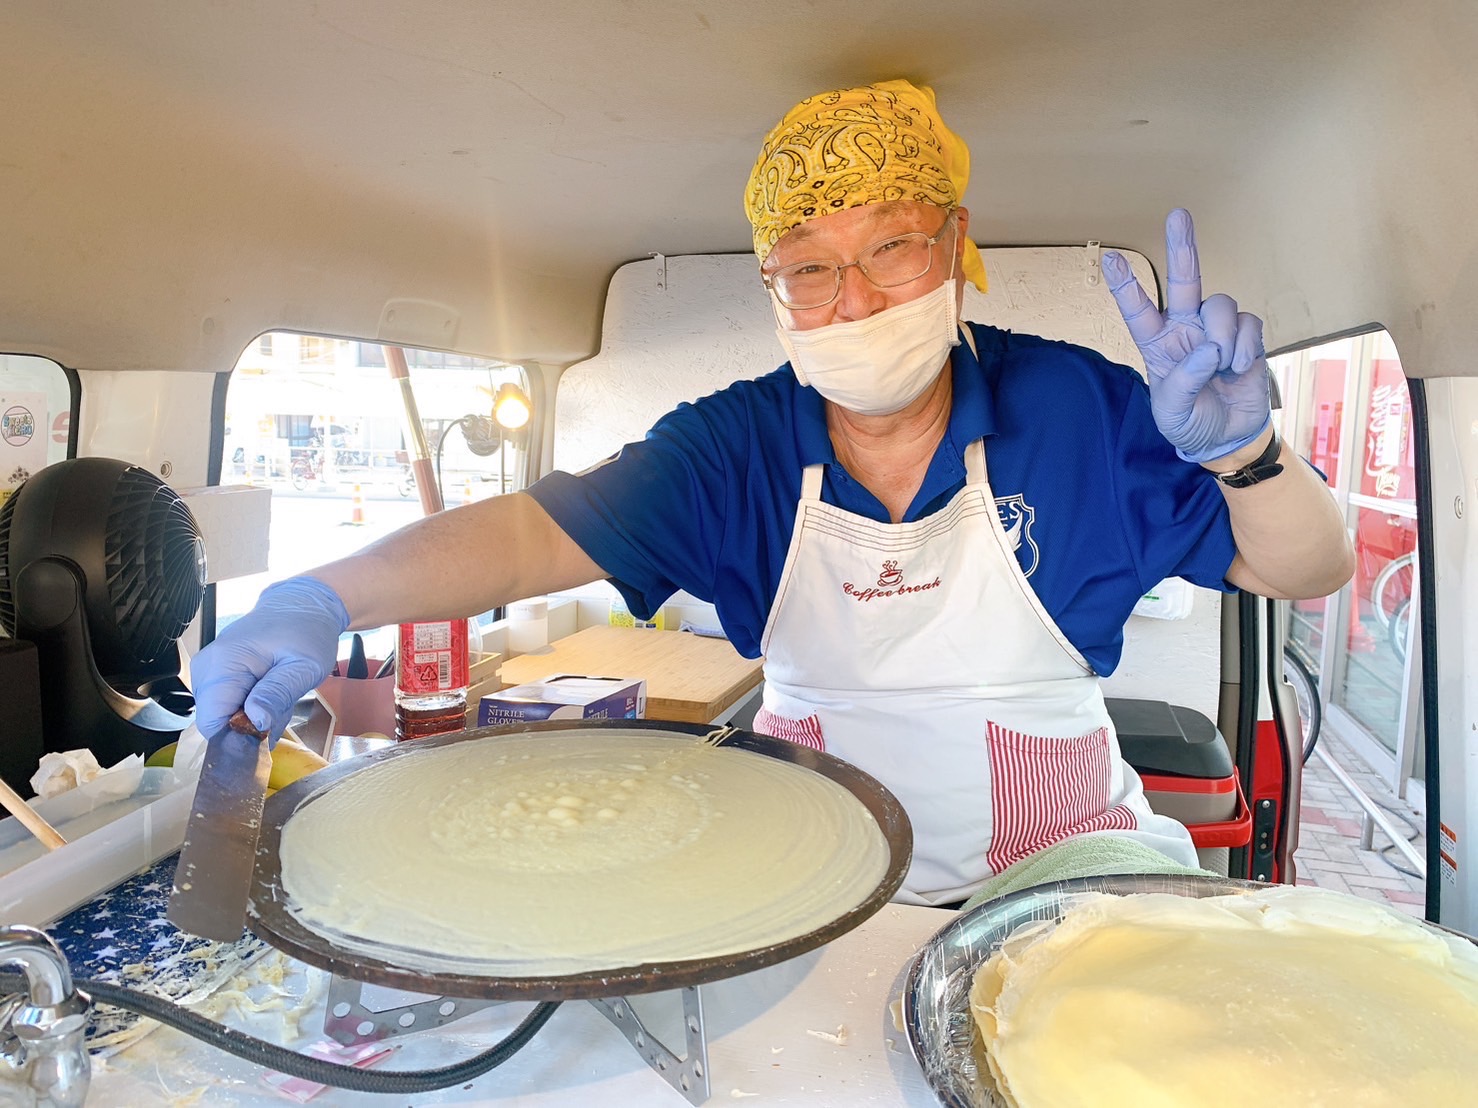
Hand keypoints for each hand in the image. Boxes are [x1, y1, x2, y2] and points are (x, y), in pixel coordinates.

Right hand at [190, 576, 349, 740]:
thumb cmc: (306, 631)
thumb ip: (278, 693)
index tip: (266, 734)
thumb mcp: (304, 666)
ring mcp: (209, 672)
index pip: (211, 722)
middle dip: (251, 726)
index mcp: (222, 664)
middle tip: (282, 706)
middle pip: (218, 721)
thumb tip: (255, 721)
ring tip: (280, 693)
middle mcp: (206, 668)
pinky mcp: (217, 675)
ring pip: (225, 716)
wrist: (301, 606)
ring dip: (255, 716)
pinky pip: (230, 705)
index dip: (237, 737)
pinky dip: (253, 706)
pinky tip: (272, 691)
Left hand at [1101, 209, 1270, 463]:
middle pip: (1184, 280)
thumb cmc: (1190, 423)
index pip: (1138, 311)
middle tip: (1177, 214)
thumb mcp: (1174, 411)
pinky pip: (1249, 324)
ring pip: (1221, 305)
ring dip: (1223, 336)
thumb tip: (1210, 348)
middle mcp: (1186, 328)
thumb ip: (1185, 381)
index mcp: (1157, 344)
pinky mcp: (1247, 336)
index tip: (1110, 259)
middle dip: (1182, 247)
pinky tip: (1239, 369)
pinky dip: (1245, 347)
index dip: (1126, 286)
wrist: (1225, 439)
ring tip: (1222, 366)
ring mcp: (1217, 329)